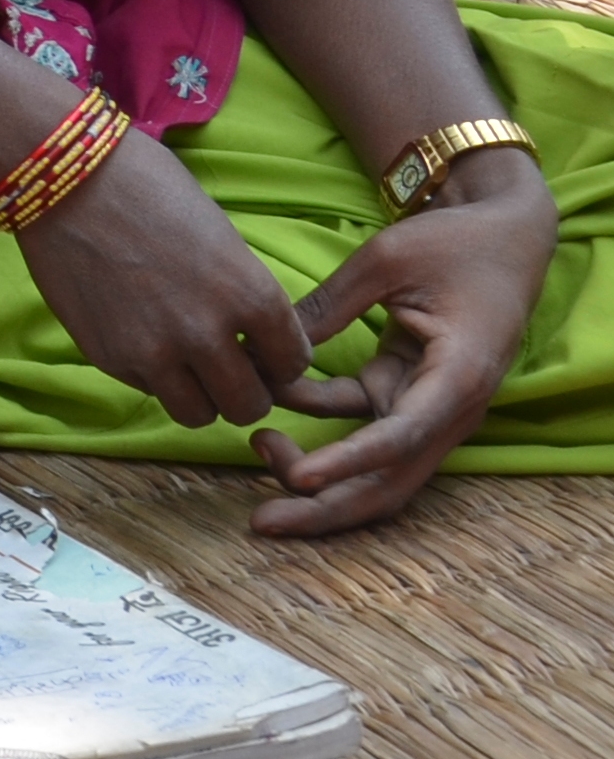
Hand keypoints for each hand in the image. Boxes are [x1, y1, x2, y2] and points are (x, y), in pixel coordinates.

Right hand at [10, 132, 311, 431]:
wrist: (65, 180)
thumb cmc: (149, 188)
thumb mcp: (221, 238)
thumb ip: (242, 294)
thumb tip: (250, 338)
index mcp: (251, 295)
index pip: (293, 364)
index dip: (283, 360)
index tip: (266, 352)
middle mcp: (207, 334)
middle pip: (249, 405)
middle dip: (245, 390)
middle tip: (230, 367)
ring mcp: (153, 352)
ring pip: (199, 415)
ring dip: (200, 396)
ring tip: (187, 365)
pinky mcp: (107, 358)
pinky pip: (149, 390)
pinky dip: (154, 376)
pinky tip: (142, 336)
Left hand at [248, 159, 556, 534]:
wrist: (501, 238)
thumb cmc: (455, 245)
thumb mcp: (386, 260)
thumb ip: (328, 307)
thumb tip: (267, 350)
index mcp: (458, 376)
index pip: (401, 437)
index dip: (350, 462)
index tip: (300, 477)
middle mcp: (449, 406)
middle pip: (390, 481)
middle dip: (326, 508)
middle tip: (261, 521)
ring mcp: (427, 406)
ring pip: (373, 467)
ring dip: (317, 474)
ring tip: (256, 449)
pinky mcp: (405, 394)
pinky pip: (359, 426)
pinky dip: (317, 426)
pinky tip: (270, 405)